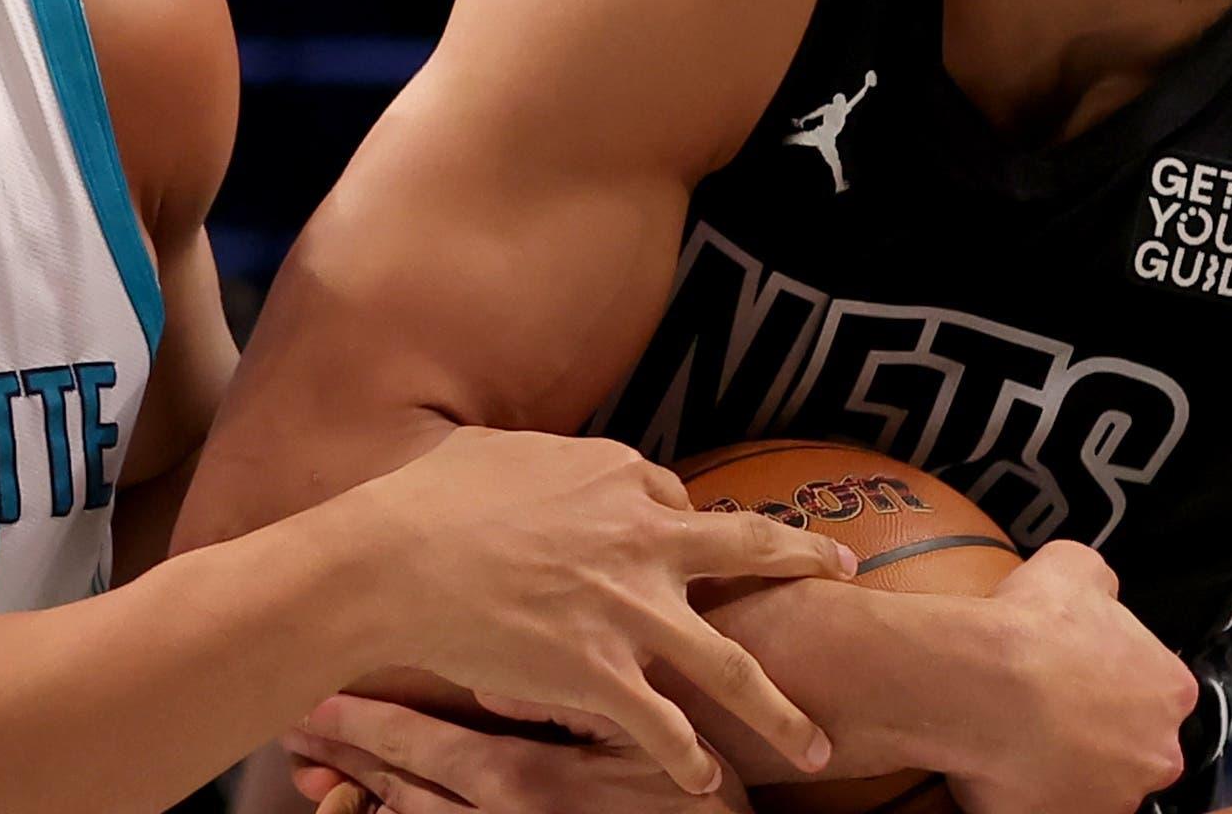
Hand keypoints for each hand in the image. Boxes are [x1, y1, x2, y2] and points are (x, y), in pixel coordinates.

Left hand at [284, 694, 751, 813]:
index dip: (360, 724)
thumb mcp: (635, 734)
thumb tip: (494, 680)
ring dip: (358, 793)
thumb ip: (564, 698)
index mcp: (518, 779)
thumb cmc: (688, 791)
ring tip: (311, 771)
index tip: (311, 703)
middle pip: (397, 786)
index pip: (417, 745)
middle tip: (292, 731)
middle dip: (344, 756)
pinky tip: (373, 811)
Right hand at [345, 427, 856, 794]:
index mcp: (617, 478)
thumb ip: (543, 461)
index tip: (682, 540)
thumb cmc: (425, 502)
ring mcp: (628, 610)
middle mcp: (641, 539)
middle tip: (844, 570)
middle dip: (804, 560)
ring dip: (778, 709)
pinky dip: (689, 757)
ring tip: (814, 745)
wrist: (387, 563)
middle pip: (748, 549)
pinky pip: (663, 726)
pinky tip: (706, 781)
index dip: (679, 523)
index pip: (678, 499)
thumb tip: (543, 465)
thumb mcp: (496, 451)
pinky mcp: (599, 672)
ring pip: (730, 665)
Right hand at [949, 541, 1199, 813]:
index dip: (1116, 678)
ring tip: (1021, 735)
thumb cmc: (1029, 630)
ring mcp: (1117, 796)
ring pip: (1098, 781)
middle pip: (1135, 742)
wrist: (982, 686)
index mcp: (1169, 688)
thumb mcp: (1071, 566)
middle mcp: (1157, 750)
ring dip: (1069, 762)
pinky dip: (1035, 791)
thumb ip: (1100, 581)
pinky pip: (1056, 806)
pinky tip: (1006, 761)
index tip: (1082, 672)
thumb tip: (1098, 587)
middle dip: (1099, 728)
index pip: (1158, 688)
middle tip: (1049, 705)